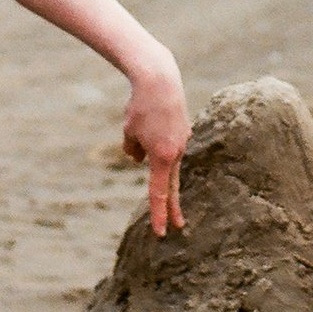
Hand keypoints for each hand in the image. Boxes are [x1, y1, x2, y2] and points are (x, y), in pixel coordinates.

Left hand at [119, 61, 189, 236]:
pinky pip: (168, 141)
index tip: (162, 232)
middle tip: (178, 226)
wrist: (160, 80)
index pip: (159, 192)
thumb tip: (138, 159)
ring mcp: (182, 141)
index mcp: (161, 157)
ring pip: (164, 156)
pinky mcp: (183, 130)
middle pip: (172, 185)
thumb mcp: (128, 132)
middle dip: (173, 207)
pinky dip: (158, 137)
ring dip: (152, 149)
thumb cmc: (141, 107)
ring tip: (141, 119)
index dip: (158, 213)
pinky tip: (151, 115)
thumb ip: (132, 151)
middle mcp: (176, 152)